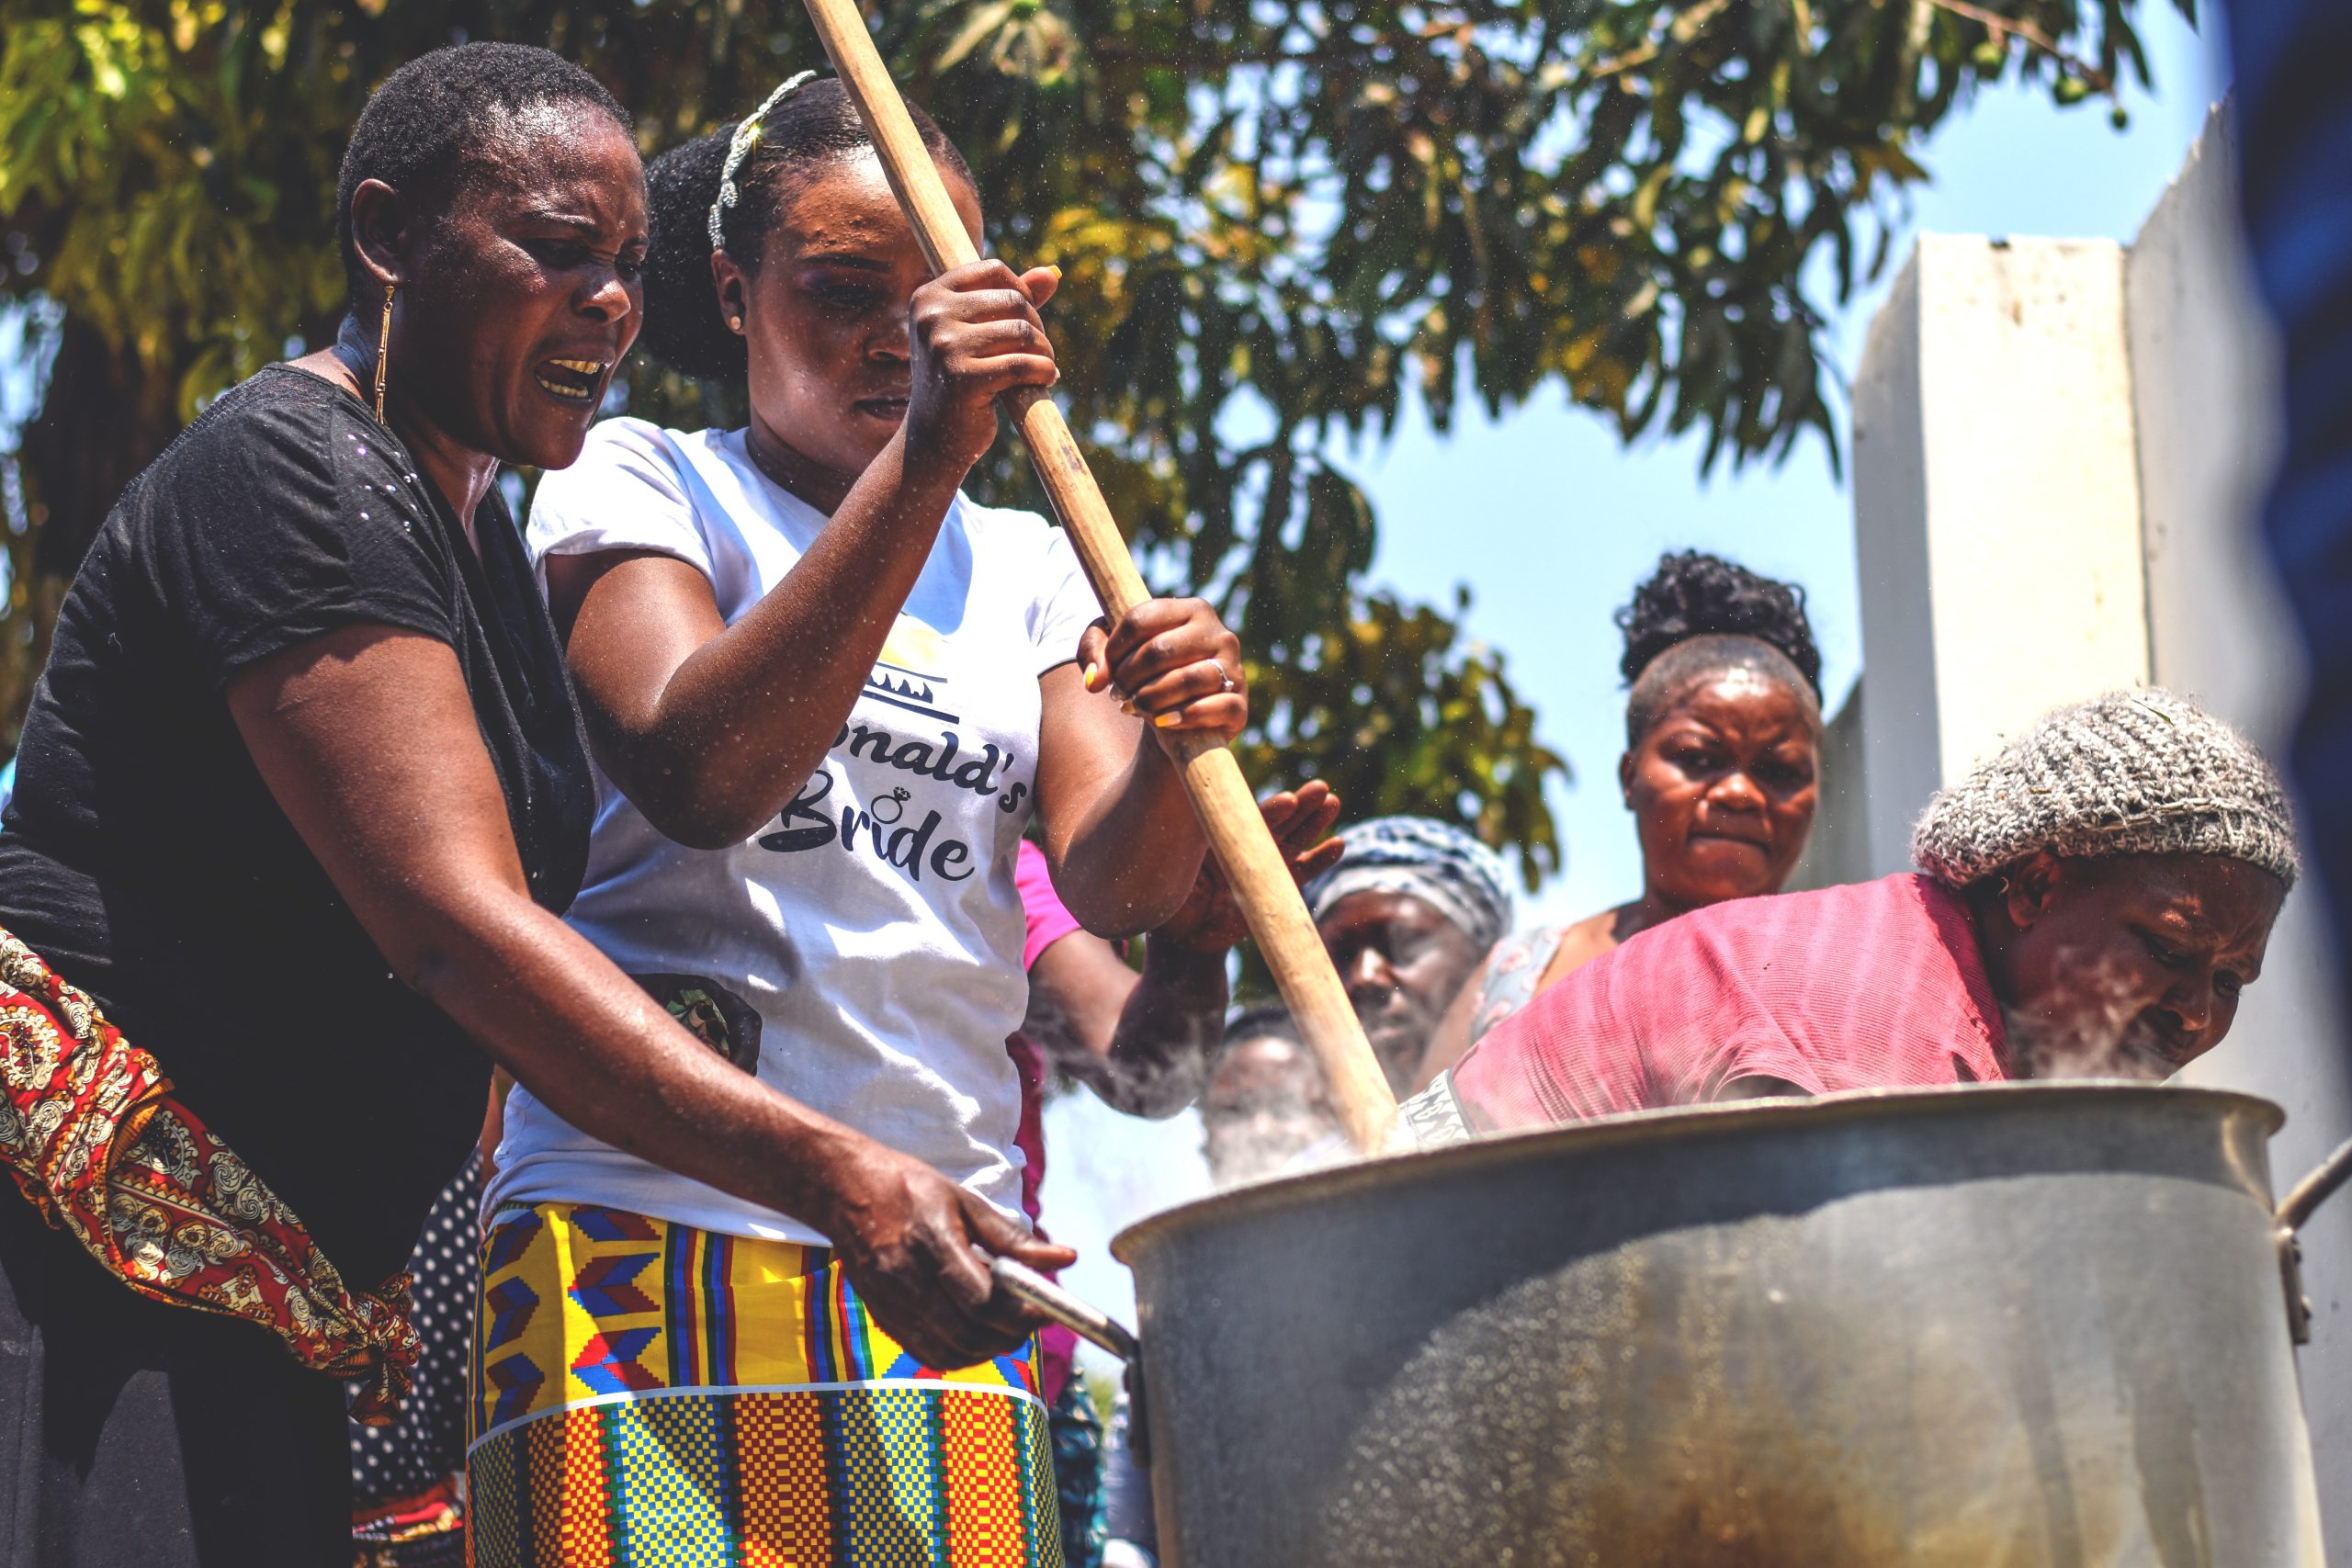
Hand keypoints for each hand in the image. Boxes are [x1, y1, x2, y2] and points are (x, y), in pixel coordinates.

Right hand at [808, 1134, 1074, 1369]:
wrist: (845, 1191)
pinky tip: (974, 1333)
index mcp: (933, 1243)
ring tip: (1006, 1326)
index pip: (983, 1300)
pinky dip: (960, 1353)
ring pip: (951, 1351)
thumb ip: (1014, 1239)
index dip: (1021, 1313)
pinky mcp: (883, 1317)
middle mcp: (908, 1280)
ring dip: (988, 1348)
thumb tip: (1065, 1258)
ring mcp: (891, 1304)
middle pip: (970, 1333)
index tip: (1046, 1308)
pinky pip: (928, 1353)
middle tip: (1031, 1319)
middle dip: (1010, 1335)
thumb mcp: (966, 1202)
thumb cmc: (910, 1188)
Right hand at [904, 258, 1060, 480]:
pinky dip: (1044, 372)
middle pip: (1013, 300)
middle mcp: (931, 316)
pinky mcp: (962, 378)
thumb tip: (1053, 273)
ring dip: (1045, 352)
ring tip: (1045, 368)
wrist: (934, 438)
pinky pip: (1023, 364)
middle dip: (1036, 327)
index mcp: (929, 296)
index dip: (1022, 293)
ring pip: (1022, 332)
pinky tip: (1047, 380)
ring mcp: (943, 346)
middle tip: (1039, 352)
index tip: (1026, 321)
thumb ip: (1012, 299)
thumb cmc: (960, 379)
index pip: (994, 271)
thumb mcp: (978, 333)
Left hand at [1077, 597, 1246, 741]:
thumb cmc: (1145, 677)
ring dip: (1150, 698)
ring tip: (1134, 707)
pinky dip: (1183, 716)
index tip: (1107, 668)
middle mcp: (1220, 634)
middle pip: (1161, 650)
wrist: (1175, 722)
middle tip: (1117, 693)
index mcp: (1192, 610)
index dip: (1114, 647)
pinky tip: (1162, 722)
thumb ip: (1092, 651)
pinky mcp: (1239, 706)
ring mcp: (1234, 669)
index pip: (1142, 617)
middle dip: (1128, 676)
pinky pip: (1215, 707)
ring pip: (1190, 678)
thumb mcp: (1114, 656)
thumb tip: (1094, 680)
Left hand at [1159, 779, 1343, 952]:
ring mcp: (1265, 866)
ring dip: (1314, 823)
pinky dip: (1320, 860)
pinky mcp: (1278, 888)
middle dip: (1300, 806)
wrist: (1184, 934)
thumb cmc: (1171, 897)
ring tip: (1332, 803)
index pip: (1247, 821)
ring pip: (1295, 841)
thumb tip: (1180, 830)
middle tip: (1321, 789)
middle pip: (1278, 823)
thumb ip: (1185, 855)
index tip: (1287, 802)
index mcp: (1220, 835)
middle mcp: (1246, 845)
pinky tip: (1337, 844)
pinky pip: (1303, 872)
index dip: (1269, 813)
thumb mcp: (1173, 875)